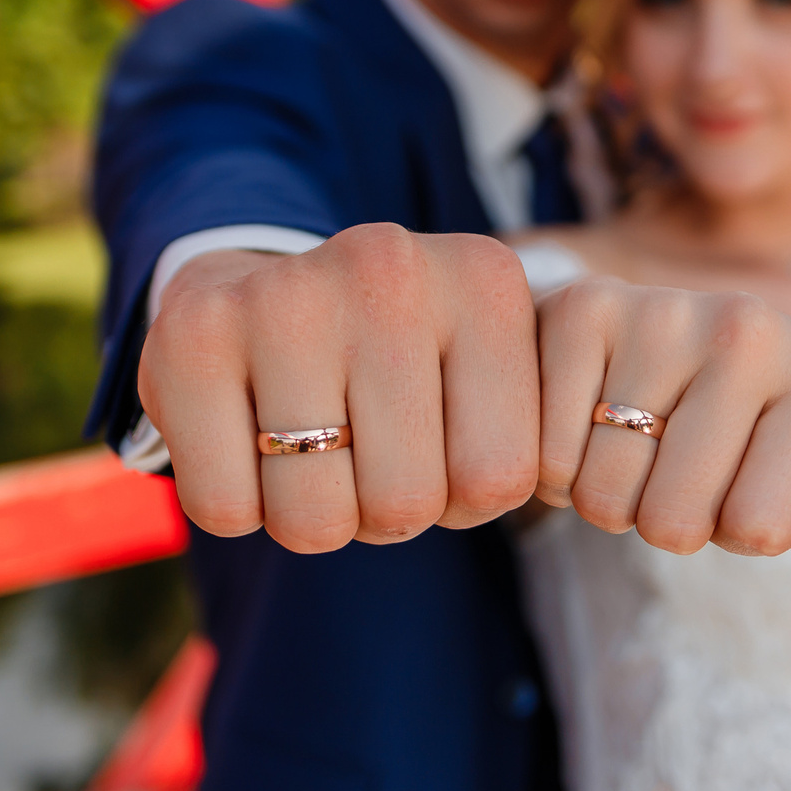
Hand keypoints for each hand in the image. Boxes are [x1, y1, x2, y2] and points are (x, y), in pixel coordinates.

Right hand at [140, 225, 539, 551]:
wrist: (254, 281)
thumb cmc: (392, 356)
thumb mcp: (483, 369)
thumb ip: (526, 436)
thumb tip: (597, 523)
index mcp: (484, 279)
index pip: (501, 479)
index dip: (464, 499)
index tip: (438, 448)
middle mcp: (389, 267)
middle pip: (409, 503)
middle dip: (383, 513)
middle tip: (360, 454)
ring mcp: (285, 294)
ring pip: (316, 519)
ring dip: (310, 516)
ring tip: (305, 446)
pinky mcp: (192, 334)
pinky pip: (226, 507)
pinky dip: (235, 506)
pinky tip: (243, 439)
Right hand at [535, 276, 790, 556]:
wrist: (619, 347)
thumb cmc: (737, 422)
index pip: (760, 532)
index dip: (735, 522)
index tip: (739, 468)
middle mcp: (752, 324)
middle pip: (680, 525)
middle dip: (662, 513)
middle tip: (668, 454)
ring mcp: (661, 311)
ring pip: (606, 497)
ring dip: (599, 486)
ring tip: (621, 428)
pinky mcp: (577, 309)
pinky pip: (546, 454)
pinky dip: (543, 453)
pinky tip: (569, 405)